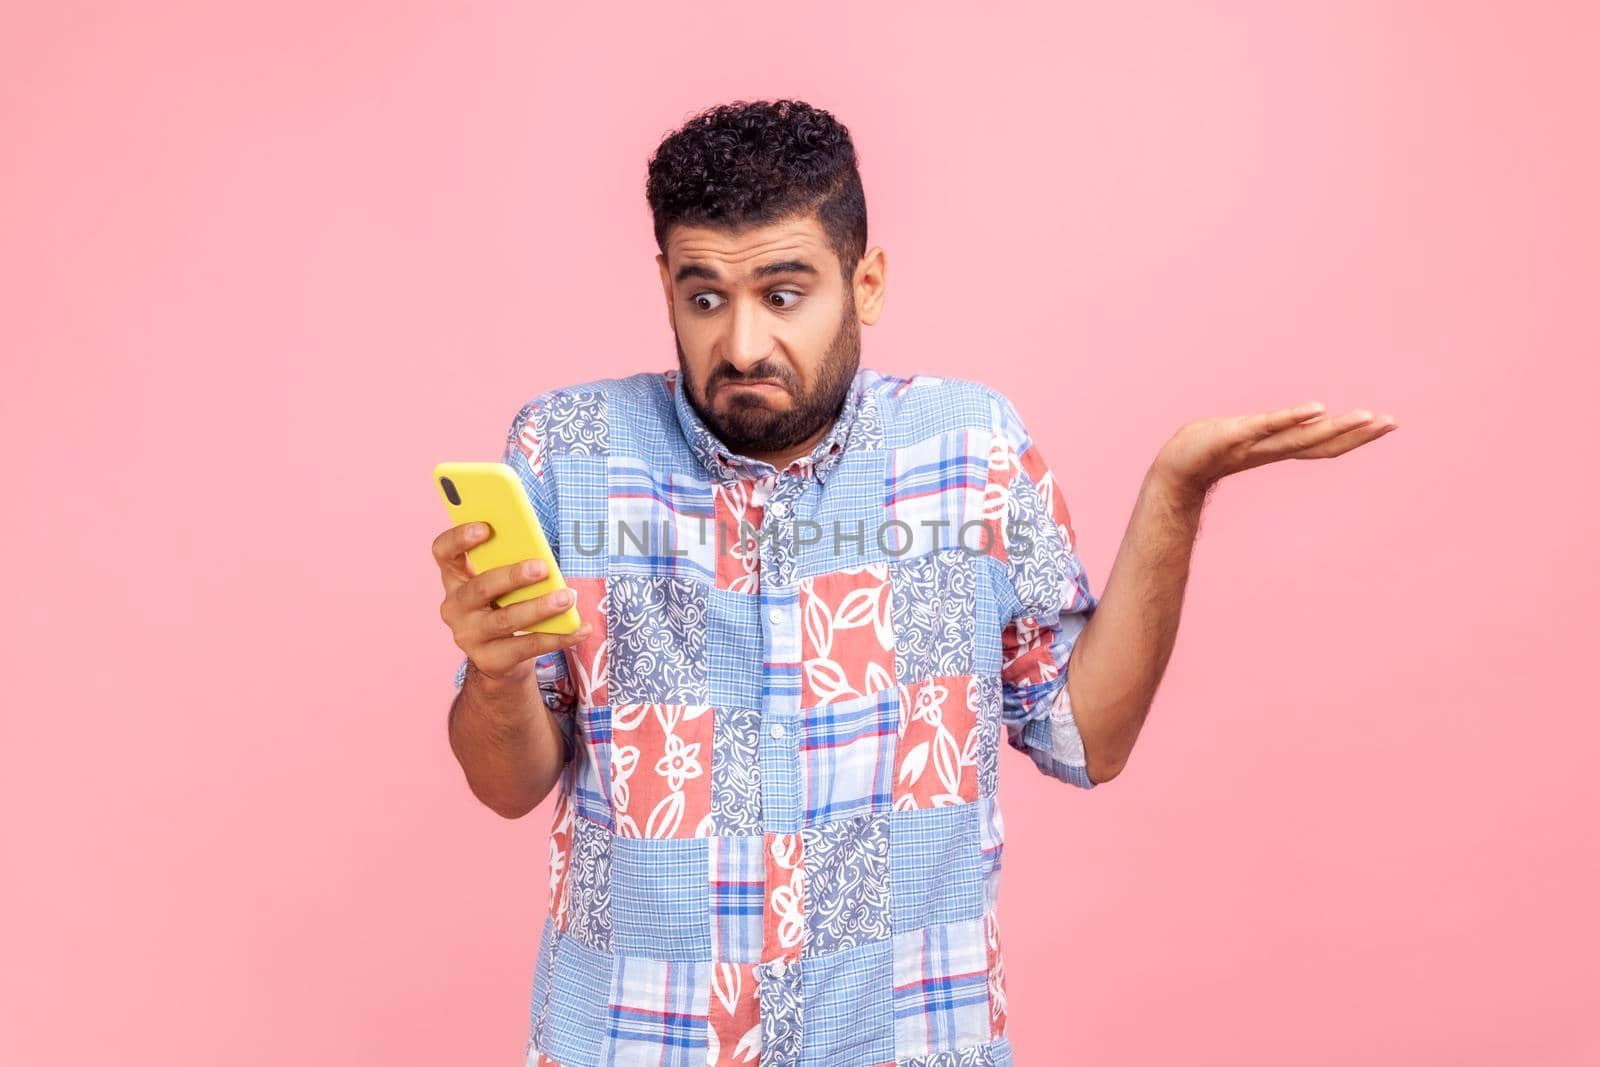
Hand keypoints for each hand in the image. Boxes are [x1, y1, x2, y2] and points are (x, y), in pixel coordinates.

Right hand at [433, 522, 590, 686]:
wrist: (500, 658)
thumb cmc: (504, 605)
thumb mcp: (502, 584)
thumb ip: (511, 564)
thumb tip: (542, 556)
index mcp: (455, 578)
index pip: (443, 552)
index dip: (459, 538)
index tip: (485, 527)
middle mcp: (454, 607)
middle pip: (480, 587)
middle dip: (513, 576)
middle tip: (542, 567)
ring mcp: (469, 636)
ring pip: (506, 619)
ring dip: (540, 607)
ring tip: (567, 597)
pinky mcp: (490, 660)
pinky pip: (527, 646)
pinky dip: (558, 636)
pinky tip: (580, 629)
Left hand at [1153, 401, 1399, 501]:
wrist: (1173, 468)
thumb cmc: (1209, 449)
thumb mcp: (1247, 437)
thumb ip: (1270, 433)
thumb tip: (1291, 424)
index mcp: (1279, 448)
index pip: (1324, 444)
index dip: (1356, 437)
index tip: (1388, 424)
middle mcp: (1273, 449)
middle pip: (1322, 443)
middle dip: (1358, 433)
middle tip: (1391, 422)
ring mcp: (1255, 443)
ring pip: (1302, 437)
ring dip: (1335, 426)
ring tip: (1365, 416)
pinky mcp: (1234, 435)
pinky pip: (1267, 425)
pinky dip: (1291, 417)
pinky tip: (1315, 409)